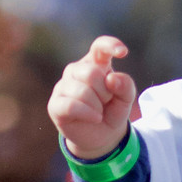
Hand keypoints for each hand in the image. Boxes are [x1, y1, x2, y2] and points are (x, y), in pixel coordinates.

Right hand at [48, 36, 135, 161]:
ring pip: (82, 91)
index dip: (110, 45)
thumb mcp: (126, 99)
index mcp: (95, 63)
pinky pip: (71, 105)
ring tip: (98, 112)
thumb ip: (125, 86)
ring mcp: (63, 86)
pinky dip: (87, 113)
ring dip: (97, 106)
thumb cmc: (112, 111)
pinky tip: (95, 118)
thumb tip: (111, 78)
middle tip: (106, 102)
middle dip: (105, 92)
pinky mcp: (55, 105)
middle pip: (91, 72)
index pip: (99, 46)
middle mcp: (76, 70)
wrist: (102, 136)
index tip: (122, 53)